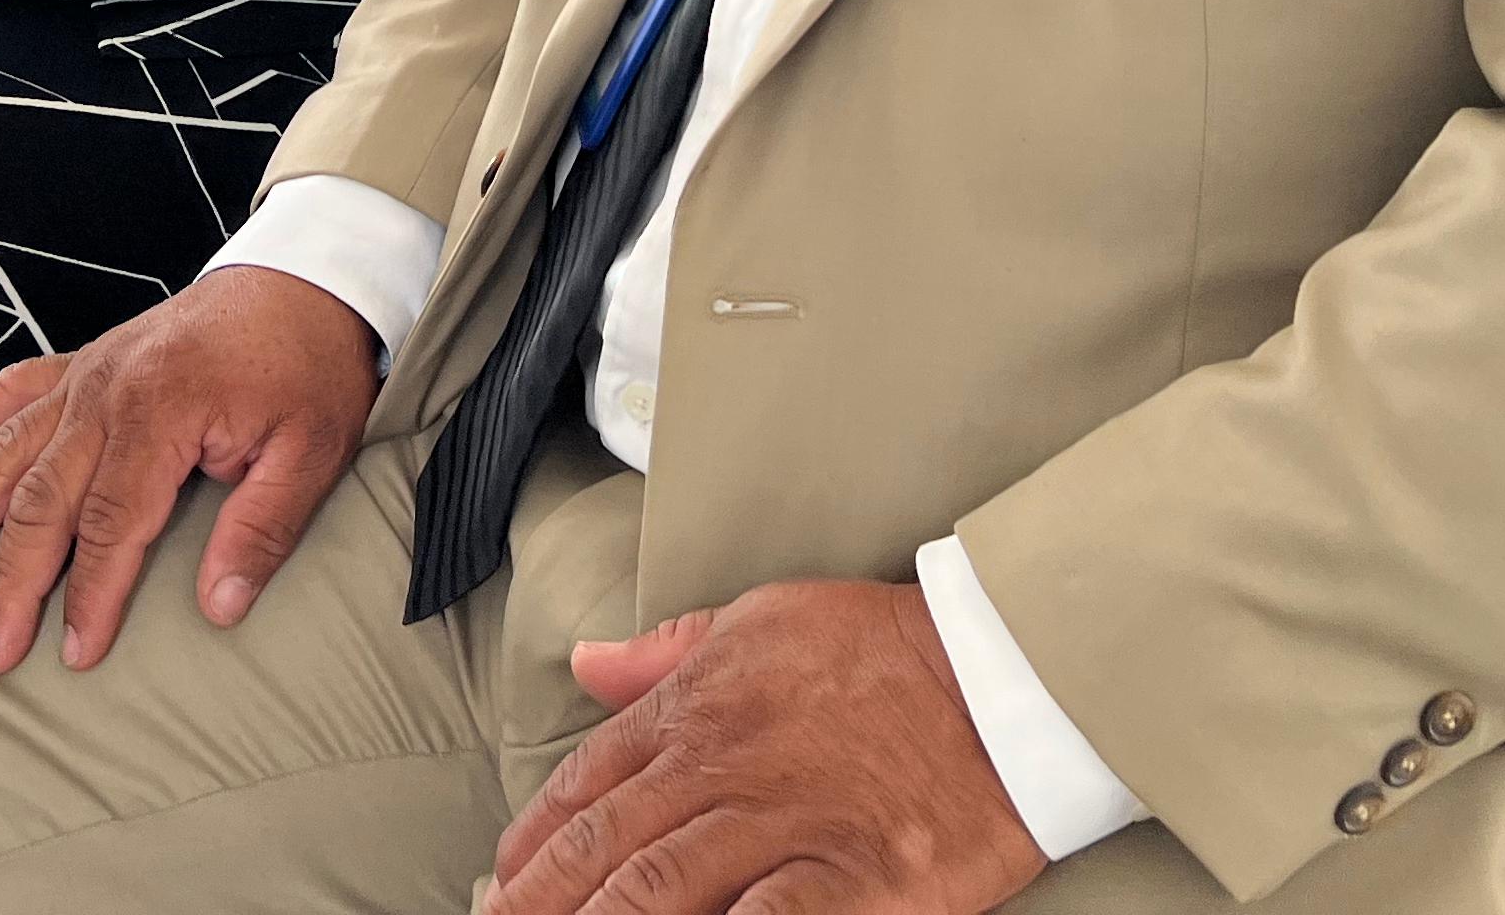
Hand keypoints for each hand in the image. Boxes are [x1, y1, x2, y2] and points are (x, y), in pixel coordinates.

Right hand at [0, 265, 380, 672]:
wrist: (305, 278)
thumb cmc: (310, 364)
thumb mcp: (312, 450)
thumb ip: (262, 529)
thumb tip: (220, 607)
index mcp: (162, 411)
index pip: (113, 525)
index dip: (91, 595)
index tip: (75, 654)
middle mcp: (108, 390)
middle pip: (42, 499)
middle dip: (10, 581)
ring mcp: (89, 372)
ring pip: (9, 451)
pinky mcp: (87, 360)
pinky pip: (13, 391)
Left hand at [488, 582, 1043, 914]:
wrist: (1003, 669)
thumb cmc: (885, 648)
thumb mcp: (762, 618)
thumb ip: (668, 652)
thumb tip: (587, 662)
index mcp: (700, 708)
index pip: (590, 782)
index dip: (534, 840)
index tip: (501, 881)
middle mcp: (727, 769)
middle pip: (607, 848)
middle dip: (540, 902)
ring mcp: (786, 827)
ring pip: (661, 889)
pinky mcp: (852, 880)